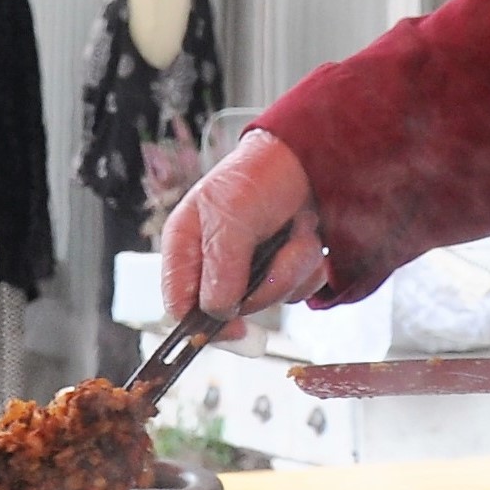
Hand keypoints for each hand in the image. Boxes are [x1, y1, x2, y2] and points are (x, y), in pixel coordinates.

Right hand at [161, 130, 329, 336]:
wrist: (310, 160)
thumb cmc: (257, 176)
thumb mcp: (230, 213)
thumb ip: (221, 262)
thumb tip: (215, 310)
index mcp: (186, 248)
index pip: (179, 303)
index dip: (199, 324)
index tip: (230, 329)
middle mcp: (216, 265)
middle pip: (233, 310)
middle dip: (264, 283)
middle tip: (276, 250)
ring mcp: (253, 272)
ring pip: (274, 299)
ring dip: (293, 266)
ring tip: (296, 229)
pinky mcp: (284, 273)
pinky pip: (301, 291)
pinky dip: (310, 265)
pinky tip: (308, 235)